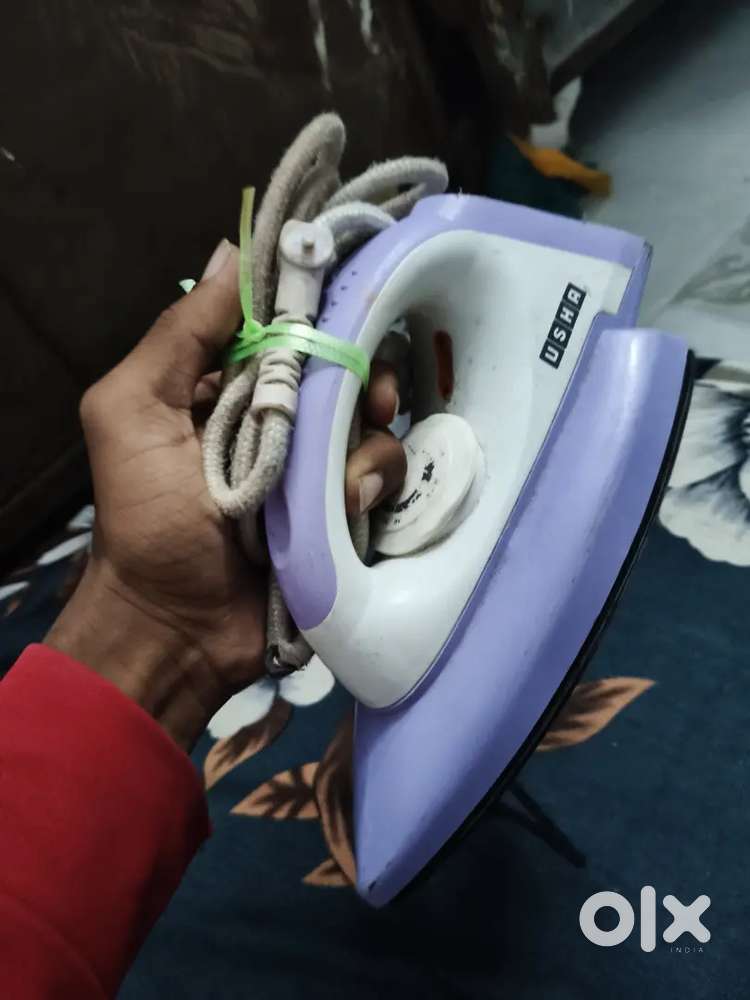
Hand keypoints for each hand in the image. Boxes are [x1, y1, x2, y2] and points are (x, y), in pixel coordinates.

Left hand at [46, 240, 404, 750]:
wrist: (176, 627)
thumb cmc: (145, 518)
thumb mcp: (131, 413)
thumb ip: (178, 336)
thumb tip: (229, 254)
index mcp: (222, 387)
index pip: (284, 328)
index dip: (321, 314)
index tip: (351, 309)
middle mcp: (274, 421)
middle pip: (341, 373)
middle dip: (366, 377)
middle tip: (376, 398)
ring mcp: (312, 470)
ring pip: (370, 426)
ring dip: (369, 445)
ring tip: (348, 482)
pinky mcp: (340, 514)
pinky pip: (381, 479)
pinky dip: (375, 486)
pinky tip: (354, 506)